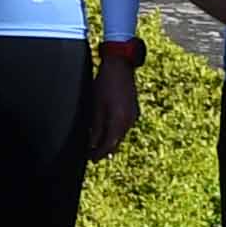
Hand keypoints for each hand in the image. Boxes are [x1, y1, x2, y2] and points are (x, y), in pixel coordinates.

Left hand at [88, 43, 147, 158]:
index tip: (91, 159)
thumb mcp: (96, 106)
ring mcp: (133, 116)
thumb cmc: (104, 84)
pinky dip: (116, 131)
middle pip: (116, 141)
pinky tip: (108, 131)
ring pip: (121, 134)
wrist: (120, 67)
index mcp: (118, 120)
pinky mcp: (134, 111)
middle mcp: (129, 121)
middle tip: (93, 156)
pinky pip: (125, 126)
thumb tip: (92, 144)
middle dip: (105, 149)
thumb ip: (95, 127)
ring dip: (111, 140)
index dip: (99, 154)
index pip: (109, 144)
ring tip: (99, 145)